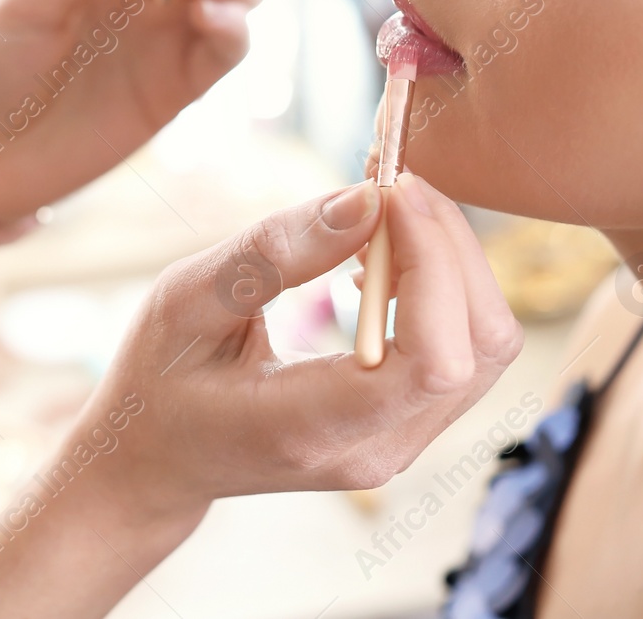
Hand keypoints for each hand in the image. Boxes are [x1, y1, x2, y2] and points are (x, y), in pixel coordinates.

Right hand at [62, 172, 522, 528]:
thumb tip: (365, 201)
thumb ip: (274, 254)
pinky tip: (382, 252)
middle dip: (451, 246)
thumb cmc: (159, 378)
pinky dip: (441, 283)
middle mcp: (377, 450)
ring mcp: (401, 444)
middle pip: (481, 345)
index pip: (436, 358)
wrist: (156, 459)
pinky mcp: (409, 422)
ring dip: (451, 259)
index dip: (435, 261)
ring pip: (486, 343)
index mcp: (316, 430)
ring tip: (382, 214)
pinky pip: (463, 347)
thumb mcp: (186, 302)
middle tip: (387, 184)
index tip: (388, 191)